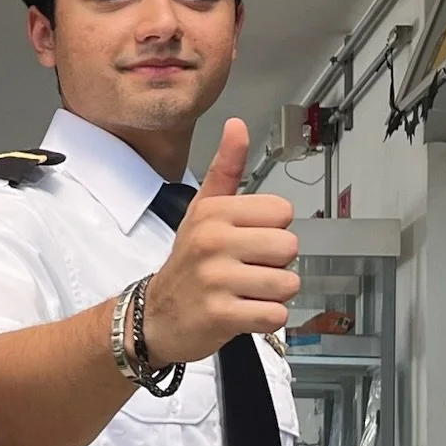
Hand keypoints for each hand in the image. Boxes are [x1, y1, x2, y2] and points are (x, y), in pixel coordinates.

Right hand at [139, 119, 299, 367]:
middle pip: (289, 247)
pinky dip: (266, 319)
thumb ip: (226, 169)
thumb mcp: (203, 211)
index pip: (282, 212)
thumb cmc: (188, 262)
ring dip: (273, 294)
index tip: (247, 242)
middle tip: (246, 271)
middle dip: (275, 264)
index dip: (272, 230)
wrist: (156, 316)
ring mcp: (216, 280)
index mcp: (214, 213)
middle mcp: (213, 242)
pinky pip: (275, 314)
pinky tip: (244, 313)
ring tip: (245, 292)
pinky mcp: (221, 315)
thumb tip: (237, 126)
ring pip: (287, 283)